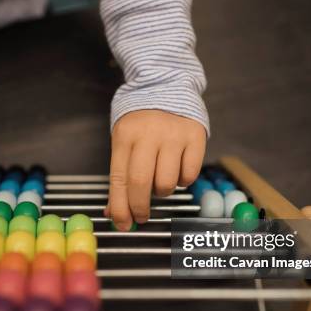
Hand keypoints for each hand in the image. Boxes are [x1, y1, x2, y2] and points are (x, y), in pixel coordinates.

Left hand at [105, 110, 206, 230]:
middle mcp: (149, 134)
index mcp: (125, 135)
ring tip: (160, 180)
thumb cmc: (140, 121)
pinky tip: (177, 168)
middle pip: (141, 182)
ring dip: (163, 191)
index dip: (121, 206)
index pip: (120, 179)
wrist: (166, 86)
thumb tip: (114, 213)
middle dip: (139, 207)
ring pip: (167, 182)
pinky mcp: (195, 136)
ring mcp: (174, 135)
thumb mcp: (123, 141)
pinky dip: (182, 180)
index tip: (123, 224)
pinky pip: (189, 175)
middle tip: (142, 216)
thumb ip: (119, 175)